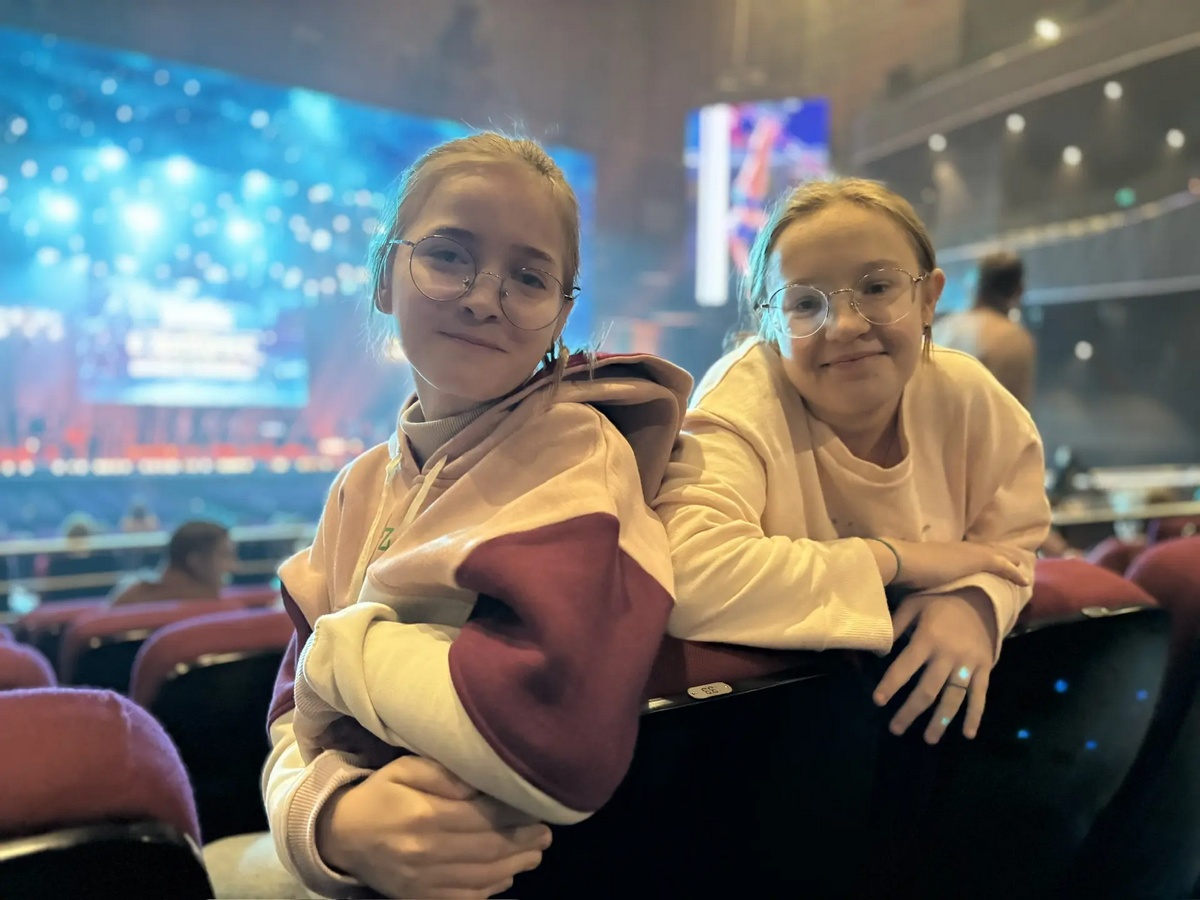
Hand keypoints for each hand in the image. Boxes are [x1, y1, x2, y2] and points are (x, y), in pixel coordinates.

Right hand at [317, 755, 551, 898]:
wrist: (342, 837)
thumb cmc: (380, 794)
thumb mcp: (404, 768)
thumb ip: (444, 774)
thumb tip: (480, 783)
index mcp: (424, 816)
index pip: (483, 817)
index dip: (515, 814)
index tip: (539, 807)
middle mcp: (426, 852)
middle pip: (488, 848)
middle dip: (523, 841)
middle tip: (547, 832)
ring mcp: (424, 881)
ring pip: (482, 876)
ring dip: (515, 865)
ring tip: (536, 852)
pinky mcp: (422, 897)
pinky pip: (465, 897)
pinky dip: (491, 887)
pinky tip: (507, 873)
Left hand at [872, 590, 996, 743]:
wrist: (981, 597)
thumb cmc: (939, 602)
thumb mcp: (914, 604)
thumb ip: (895, 625)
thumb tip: (876, 650)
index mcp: (927, 638)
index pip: (905, 667)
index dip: (890, 685)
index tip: (878, 701)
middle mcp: (947, 655)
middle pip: (927, 690)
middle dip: (910, 712)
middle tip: (896, 730)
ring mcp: (968, 664)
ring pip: (953, 698)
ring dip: (941, 721)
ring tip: (928, 739)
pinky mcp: (984, 669)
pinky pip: (980, 695)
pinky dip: (975, 715)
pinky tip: (967, 734)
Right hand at [886, 539, 1029, 589]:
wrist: (902, 562)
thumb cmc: (903, 570)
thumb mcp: (915, 575)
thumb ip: (920, 579)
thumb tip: (914, 589)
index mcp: (945, 550)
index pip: (970, 550)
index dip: (983, 554)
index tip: (994, 558)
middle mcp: (959, 547)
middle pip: (988, 548)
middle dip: (1003, 554)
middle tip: (1018, 561)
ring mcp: (969, 552)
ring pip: (999, 554)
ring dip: (1012, 561)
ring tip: (1025, 570)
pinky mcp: (977, 560)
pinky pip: (1003, 565)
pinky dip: (1014, 573)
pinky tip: (1025, 581)